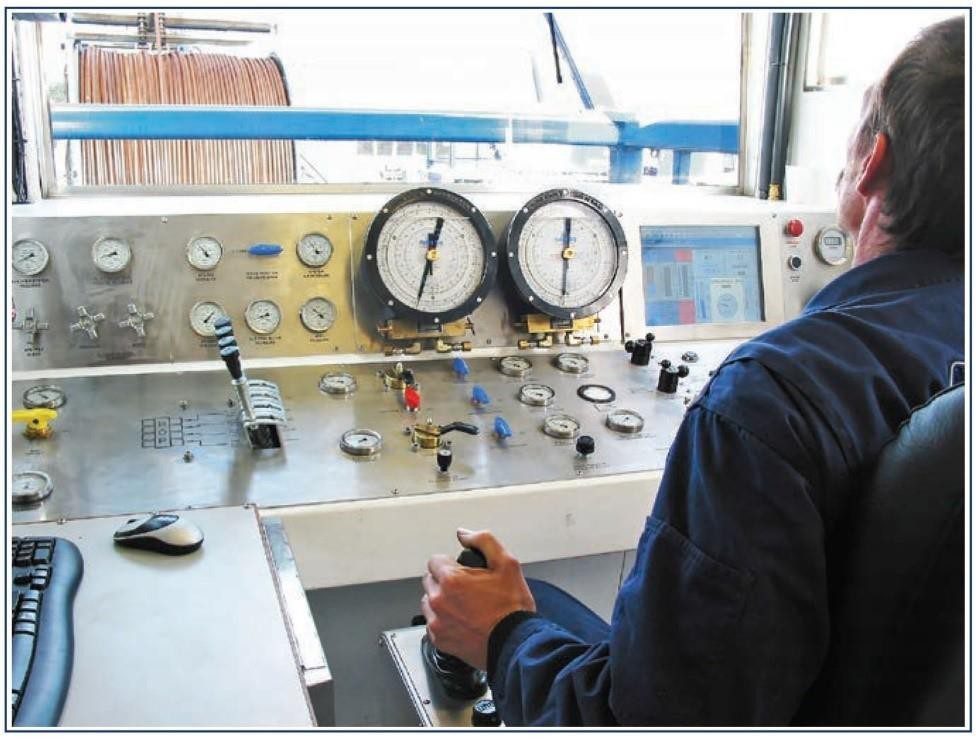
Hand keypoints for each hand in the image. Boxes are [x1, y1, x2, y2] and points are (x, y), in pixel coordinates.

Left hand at [421, 528, 535, 669]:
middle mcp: (439, 600)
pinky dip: (444, 620)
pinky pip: (432, 623)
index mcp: (451, 580)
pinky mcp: (439, 640)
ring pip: (429, 602)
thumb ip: (483, 541)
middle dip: (445, 581)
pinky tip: (463, 621)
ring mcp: (437, 622)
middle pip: (430, 580)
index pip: (434, 560)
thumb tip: (463, 534)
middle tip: (468, 589)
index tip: (463, 572)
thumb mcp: (507, 564)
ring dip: (442, 600)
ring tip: (465, 606)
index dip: (451, 563)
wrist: (515, 644)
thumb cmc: (512, 608)